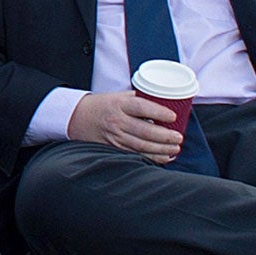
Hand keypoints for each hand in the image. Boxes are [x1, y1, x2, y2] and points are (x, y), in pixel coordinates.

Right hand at [67, 90, 184, 160]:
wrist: (77, 118)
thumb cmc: (102, 105)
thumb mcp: (118, 96)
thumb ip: (138, 99)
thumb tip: (164, 102)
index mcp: (119, 104)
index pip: (142, 108)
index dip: (159, 113)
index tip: (173, 117)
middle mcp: (117, 121)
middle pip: (144, 131)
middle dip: (164, 136)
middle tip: (179, 137)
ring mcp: (115, 137)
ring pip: (141, 146)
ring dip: (161, 149)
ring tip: (176, 148)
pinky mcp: (114, 149)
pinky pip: (135, 155)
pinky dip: (151, 157)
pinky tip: (164, 157)